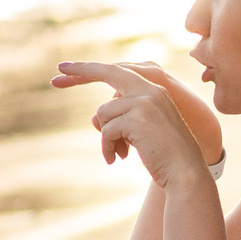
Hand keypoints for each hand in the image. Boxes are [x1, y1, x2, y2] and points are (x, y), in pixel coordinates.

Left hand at [52, 60, 213, 187]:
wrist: (185, 171)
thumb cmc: (163, 154)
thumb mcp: (138, 132)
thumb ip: (119, 119)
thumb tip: (94, 119)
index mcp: (154, 90)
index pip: (119, 71)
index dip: (92, 69)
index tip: (67, 67)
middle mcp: (150, 90)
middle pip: (107, 73)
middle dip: (80, 72)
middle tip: (55, 77)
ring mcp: (143, 102)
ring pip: (103, 113)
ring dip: (106, 137)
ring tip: (118, 154)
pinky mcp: (136, 119)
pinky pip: (106, 131)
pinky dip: (106, 147)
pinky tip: (116, 159)